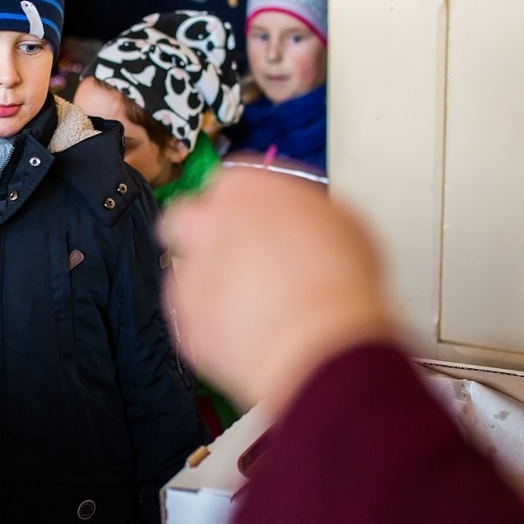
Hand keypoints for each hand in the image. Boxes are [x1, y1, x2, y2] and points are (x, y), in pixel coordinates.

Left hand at [159, 163, 398, 410]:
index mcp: (247, 188)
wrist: (315, 340)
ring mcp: (191, 270)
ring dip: (207, 281)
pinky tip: (243, 331)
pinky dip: (210, 321)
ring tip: (246, 303)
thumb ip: (302, 212)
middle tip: (230, 254)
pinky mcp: (184, 315)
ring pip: (184, 267)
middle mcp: (209, 222)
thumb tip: (301, 221)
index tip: (256, 221)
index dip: (242, 206)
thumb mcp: (339, 223)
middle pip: (185, 216)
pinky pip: (190, 314)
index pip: (227, 183)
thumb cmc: (339, 280)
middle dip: (200, 232)